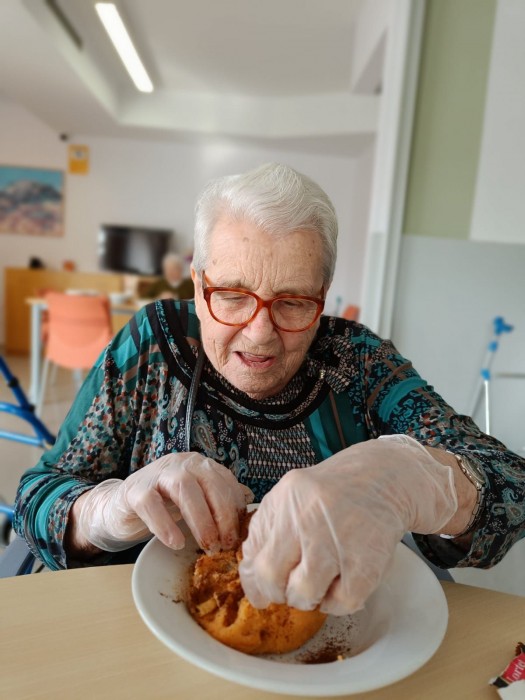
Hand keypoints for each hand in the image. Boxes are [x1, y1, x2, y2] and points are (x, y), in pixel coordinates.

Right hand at [76, 452, 252, 552]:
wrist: (119, 507)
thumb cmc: (163, 505)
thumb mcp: (195, 502)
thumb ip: (219, 501)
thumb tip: (250, 503)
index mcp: (200, 466)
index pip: (226, 481)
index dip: (236, 509)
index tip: (241, 535)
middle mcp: (182, 463)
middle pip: (209, 482)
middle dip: (222, 515)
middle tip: (226, 544)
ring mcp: (157, 474)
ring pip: (183, 488)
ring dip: (200, 519)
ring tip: (207, 545)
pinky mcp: (135, 490)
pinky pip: (151, 503)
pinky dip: (165, 524)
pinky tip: (176, 543)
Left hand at [239, 435, 456, 615]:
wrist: (383, 477)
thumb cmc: (333, 494)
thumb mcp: (293, 498)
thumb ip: (266, 531)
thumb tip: (251, 580)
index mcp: (285, 499)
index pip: (253, 556)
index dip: (254, 583)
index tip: (261, 592)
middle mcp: (308, 516)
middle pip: (272, 577)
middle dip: (277, 593)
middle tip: (290, 590)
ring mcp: (338, 539)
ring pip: (304, 594)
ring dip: (308, 599)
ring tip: (318, 585)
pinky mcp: (367, 561)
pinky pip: (341, 603)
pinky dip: (337, 603)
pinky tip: (340, 587)